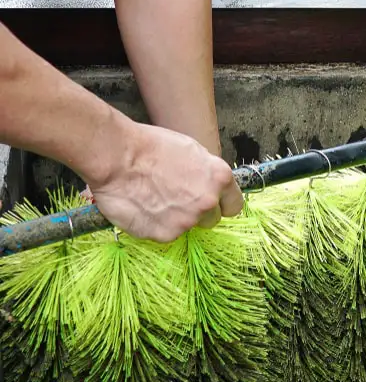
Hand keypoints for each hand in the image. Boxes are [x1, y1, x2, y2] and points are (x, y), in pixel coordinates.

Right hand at [86, 120, 242, 242]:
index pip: (234, 205)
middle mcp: (207, 202)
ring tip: (153, 199)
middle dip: (197, 213)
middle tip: (174, 200)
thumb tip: (208, 184)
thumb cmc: (150, 147)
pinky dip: (155, 225)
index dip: (221, 205)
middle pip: (211, 219)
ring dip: (174, 218)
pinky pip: (165, 233)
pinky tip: (142, 207)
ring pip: (186, 226)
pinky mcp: (166, 234)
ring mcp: (187, 220)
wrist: (116, 157)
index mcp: (219, 178)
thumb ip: (205, 173)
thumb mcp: (191, 150)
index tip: (213, 205)